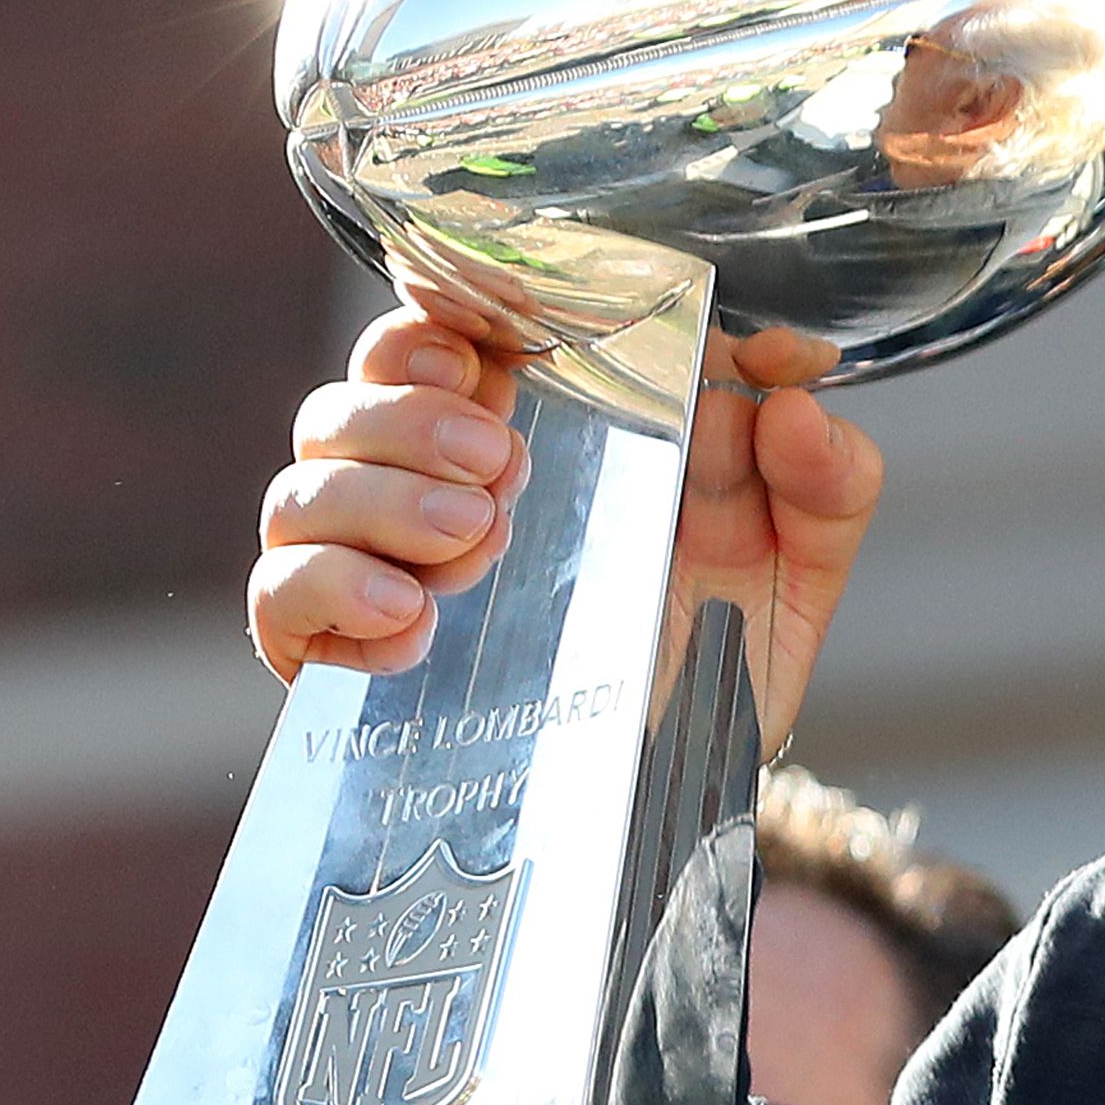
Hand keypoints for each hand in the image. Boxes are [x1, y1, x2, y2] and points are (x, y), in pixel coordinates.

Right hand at [250, 302, 882, 757]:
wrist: (680, 797)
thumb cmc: (723, 653)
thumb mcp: (798, 566)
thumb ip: (827, 480)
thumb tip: (796, 397)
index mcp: (549, 427)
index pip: (462, 325)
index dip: (458, 308)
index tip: (496, 335)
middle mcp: (445, 477)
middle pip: (364, 386)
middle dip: (415, 405)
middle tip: (500, 457)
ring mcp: (381, 560)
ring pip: (309, 477)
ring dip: (382, 494)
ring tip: (479, 540)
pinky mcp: (337, 648)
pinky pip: (278, 593)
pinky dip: (331, 589)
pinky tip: (412, 620)